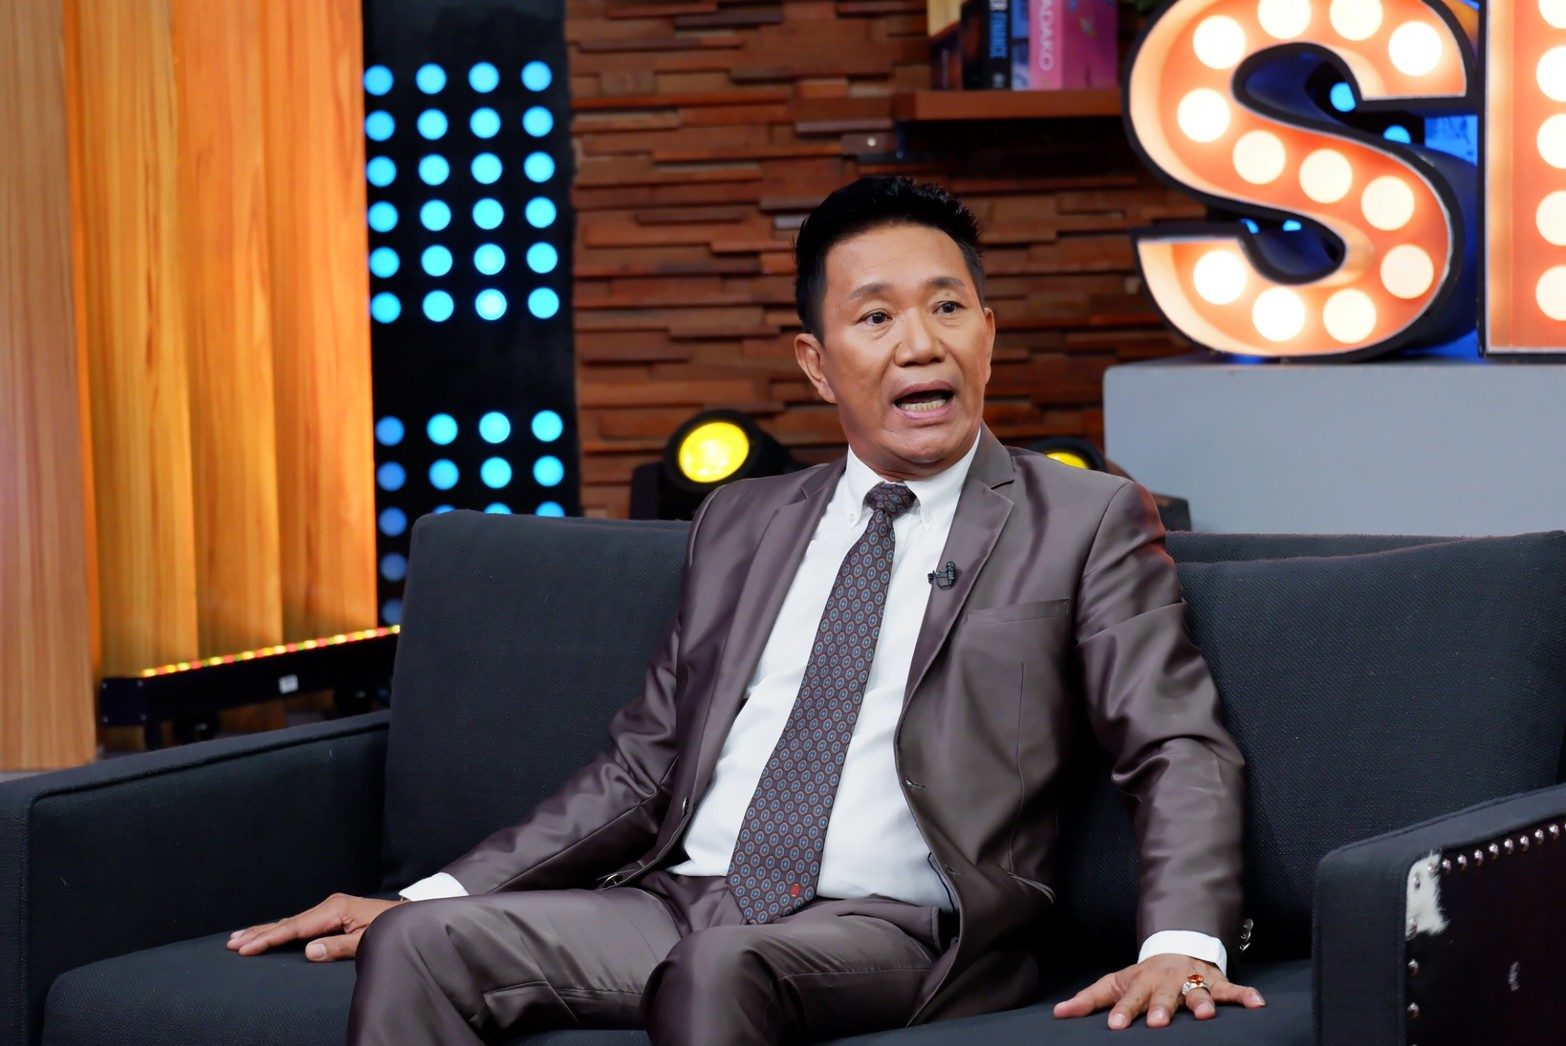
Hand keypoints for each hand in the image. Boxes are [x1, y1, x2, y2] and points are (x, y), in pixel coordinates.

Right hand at [227, 893, 406, 961]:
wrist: (408, 918)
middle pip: (287, 922)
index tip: (245, 948)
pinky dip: (281, 929)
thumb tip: (310, 951)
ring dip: (265, 930)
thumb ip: (340, 947)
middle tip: (231, 943)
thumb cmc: (391, 929)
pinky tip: (268, 933)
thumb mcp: (369, 940)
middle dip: (259, 933)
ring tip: (239, 937)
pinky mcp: (331, 914)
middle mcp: (329, 906)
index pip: (295, 928)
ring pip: (291, 922)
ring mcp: (329, 909)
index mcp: (335, 910)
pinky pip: (300, 923)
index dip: (268, 939)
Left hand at [1052, 954, 1264, 1029]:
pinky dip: (1244, 995)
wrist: (1175, 947)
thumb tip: (1058, 1014)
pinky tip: (1257, 1004)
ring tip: (1205, 1016)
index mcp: (1140, 982)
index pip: (1129, 998)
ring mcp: (1191, 979)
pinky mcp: (1214, 981)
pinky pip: (1231, 988)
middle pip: (1163, 995)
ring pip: (1197, 991)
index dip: (1122, 1011)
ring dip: (1201, 1002)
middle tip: (1157, 1023)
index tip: (1115, 1025)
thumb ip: (1089, 1000)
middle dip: (1160, 1008)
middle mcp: (1166, 980)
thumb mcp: (1114, 983)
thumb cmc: (1142, 976)